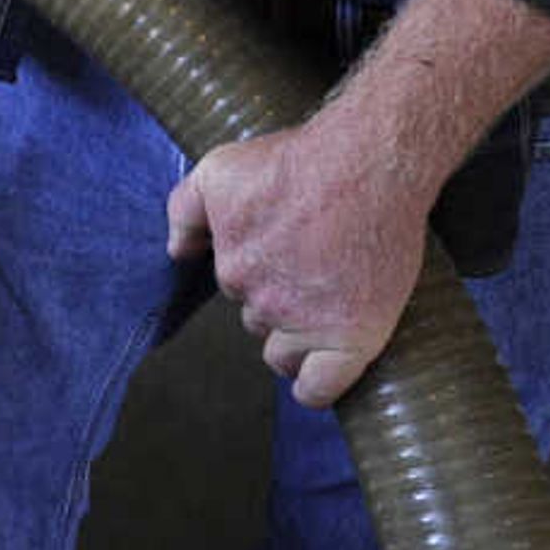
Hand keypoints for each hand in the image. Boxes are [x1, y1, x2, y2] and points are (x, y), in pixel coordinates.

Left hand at [164, 115, 432, 408]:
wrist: (372, 161)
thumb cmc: (299, 160)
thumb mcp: (222, 169)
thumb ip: (186, 211)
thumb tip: (178, 254)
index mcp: (233, 266)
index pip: (236, 292)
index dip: (262, 274)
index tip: (288, 253)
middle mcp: (263, 299)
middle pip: (260, 322)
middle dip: (281, 302)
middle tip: (316, 267)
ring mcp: (308, 321)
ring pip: (285, 355)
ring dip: (300, 338)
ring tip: (331, 299)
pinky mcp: (353, 337)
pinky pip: (318, 388)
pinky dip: (316, 386)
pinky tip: (324, 367)